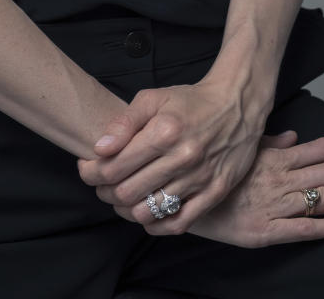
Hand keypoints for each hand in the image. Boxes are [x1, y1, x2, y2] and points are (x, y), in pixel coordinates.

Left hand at [75, 75, 267, 235]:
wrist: (236, 104)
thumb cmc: (190, 101)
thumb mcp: (153, 98)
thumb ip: (124, 122)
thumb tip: (100, 149)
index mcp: (164, 131)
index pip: (114, 167)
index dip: (92, 173)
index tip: (87, 169)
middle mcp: (182, 157)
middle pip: (127, 192)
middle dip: (105, 192)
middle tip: (103, 184)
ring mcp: (200, 178)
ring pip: (149, 212)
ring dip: (127, 209)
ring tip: (123, 197)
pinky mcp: (215, 192)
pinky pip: (179, 224)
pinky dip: (156, 225)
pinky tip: (147, 214)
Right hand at [97, 128, 323, 245]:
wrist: (178, 195)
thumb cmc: (210, 170)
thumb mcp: (240, 152)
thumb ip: (270, 145)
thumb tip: (295, 136)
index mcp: (277, 158)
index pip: (322, 149)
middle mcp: (282, 178)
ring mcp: (276, 204)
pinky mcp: (266, 232)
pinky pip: (303, 229)